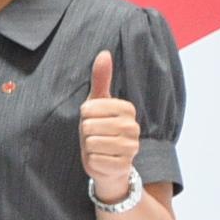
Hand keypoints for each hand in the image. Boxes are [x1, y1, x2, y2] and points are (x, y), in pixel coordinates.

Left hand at [79, 48, 139, 203]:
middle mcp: (133, 127)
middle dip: (86, 132)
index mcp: (127, 109)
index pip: (90, 107)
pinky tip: (101, 159)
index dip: (85, 115)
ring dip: (88, 147)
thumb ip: (101, 79)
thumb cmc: (100, 128)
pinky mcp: (124, 166)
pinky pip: (94, 159)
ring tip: (97, 147)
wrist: (108, 163)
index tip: (94, 119)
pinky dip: (92, 161)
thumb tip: (104, 53)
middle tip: (95, 135)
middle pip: (90, 125)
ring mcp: (131, 148)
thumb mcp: (98, 103)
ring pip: (91, 142)